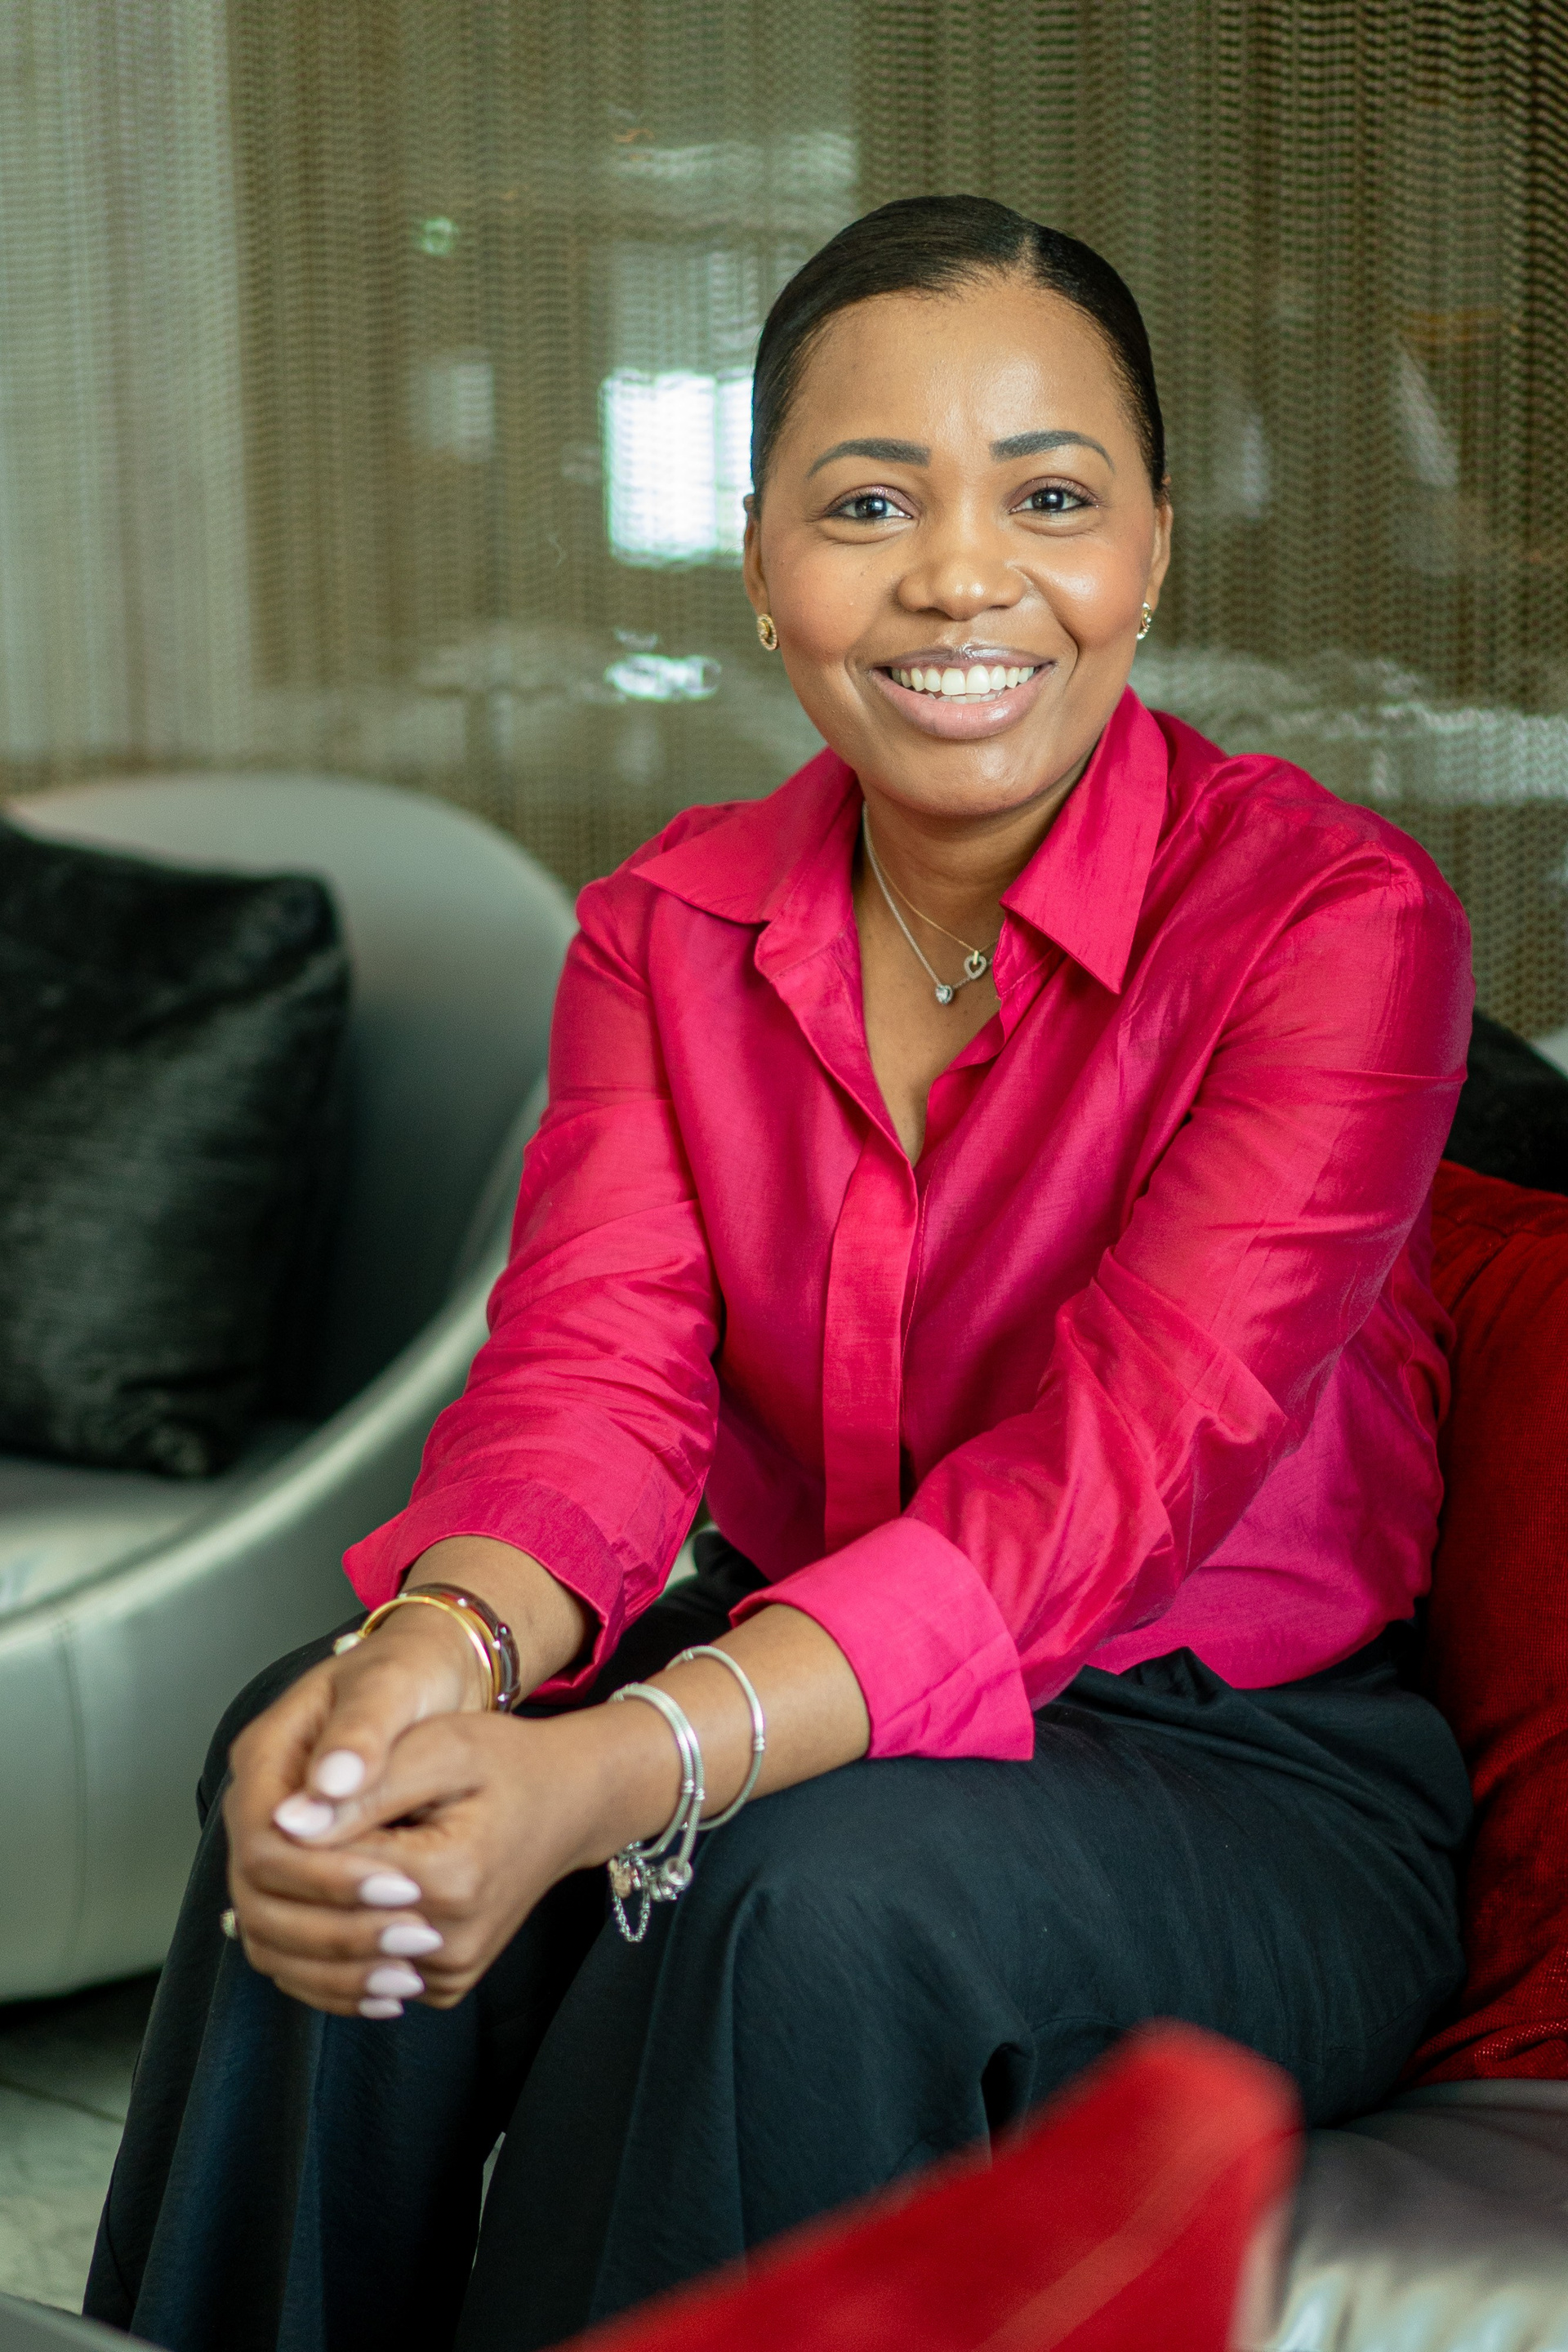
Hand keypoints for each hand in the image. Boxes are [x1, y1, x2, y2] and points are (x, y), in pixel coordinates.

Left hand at [222, 1706, 660, 2013]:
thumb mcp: (441, 1746)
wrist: (568, 1805)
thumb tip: (285, 1822)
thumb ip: (367, 1785)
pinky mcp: (444, 1986)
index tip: (295, 1794)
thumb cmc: (505, 1764)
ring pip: (335, 1960)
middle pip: (326, 1923)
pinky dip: (337, 1940)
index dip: (301, 1830)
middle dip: (295, 1877)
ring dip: (308, 1914)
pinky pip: (362, 1977)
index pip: (330, 1869)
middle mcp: (451, 1945)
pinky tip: (343, 1893)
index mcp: (451, 1880)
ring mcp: (448, 1974)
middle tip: (291, 1827)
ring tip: (313, 1859)